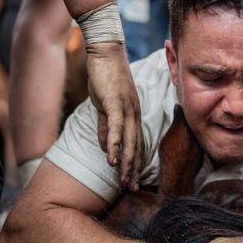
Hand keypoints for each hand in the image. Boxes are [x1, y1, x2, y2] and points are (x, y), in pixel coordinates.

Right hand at [85, 42, 142, 190]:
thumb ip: (106, 126)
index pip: (137, 143)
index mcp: (133, 114)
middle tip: (133, 189)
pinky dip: (115, 146)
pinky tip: (112, 161)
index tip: (135, 180)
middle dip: (135, 170)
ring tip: (125, 182)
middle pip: (136, 147)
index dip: (136, 163)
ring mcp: (127, 109)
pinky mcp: (115, 103)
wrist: (106, 52)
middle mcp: (134, 114)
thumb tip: (106, 147)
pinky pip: (116, 129)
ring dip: (127, 164)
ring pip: (129, 142)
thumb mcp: (106, 104)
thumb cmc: (106, 77)